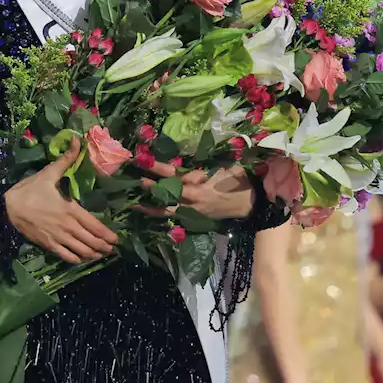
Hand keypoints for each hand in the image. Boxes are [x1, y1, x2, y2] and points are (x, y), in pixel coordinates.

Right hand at [5, 138, 117, 263]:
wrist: (7, 208)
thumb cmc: (29, 190)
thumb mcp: (49, 173)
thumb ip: (66, 160)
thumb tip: (78, 140)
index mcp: (71, 209)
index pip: (95, 226)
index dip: (107, 234)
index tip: (116, 239)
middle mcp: (68, 227)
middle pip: (91, 241)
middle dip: (104, 247)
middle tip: (112, 249)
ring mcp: (58, 238)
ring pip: (81, 251)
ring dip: (93, 255)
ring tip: (101, 255)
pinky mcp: (48, 245)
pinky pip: (66, 257)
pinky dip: (77, 260)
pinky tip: (81, 259)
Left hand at [138, 163, 254, 219]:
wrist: (252, 201)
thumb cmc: (237, 178)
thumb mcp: (219, 167)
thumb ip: (198, 169)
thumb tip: (180, 169)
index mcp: (198, 185)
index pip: (171, 175)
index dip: (155, 168)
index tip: (141, 161)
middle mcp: (192, 201)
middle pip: (164, 195)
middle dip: (147, 189)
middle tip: (130, 183)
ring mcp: (193, 213)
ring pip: (166, 211)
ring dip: (149, 207)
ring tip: (133, 203)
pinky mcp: (196, 221)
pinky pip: (175, 219)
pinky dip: (162, 217)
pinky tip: (150, 213)